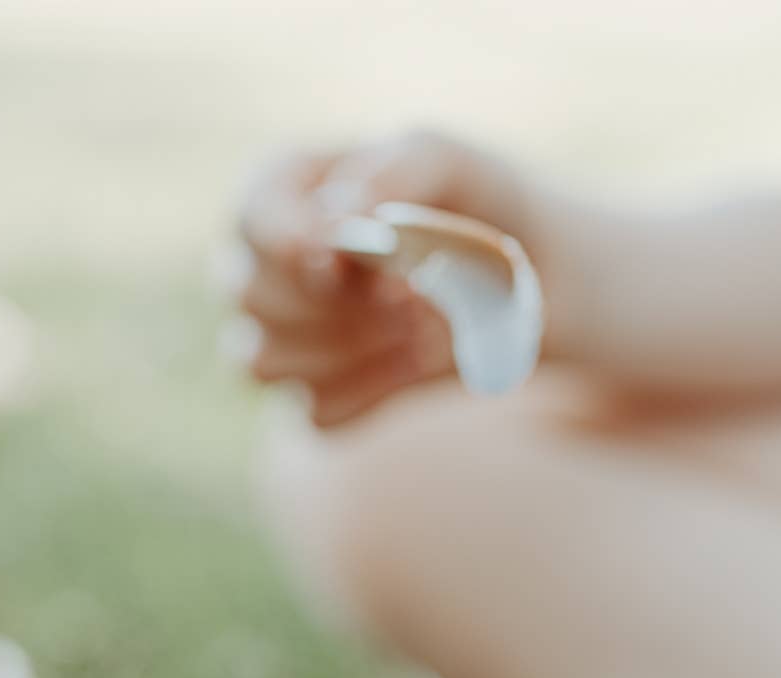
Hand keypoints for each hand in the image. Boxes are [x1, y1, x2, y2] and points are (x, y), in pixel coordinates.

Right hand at [224, 130, 540, 426]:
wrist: (528, 279)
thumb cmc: (476, 204)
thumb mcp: (452, 163)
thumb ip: (396, 170)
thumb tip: (339, 217)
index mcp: (286, 189)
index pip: (252, 217)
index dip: (289, 242)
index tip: (342, 254)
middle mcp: (268, 265)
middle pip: (253, 294)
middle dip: (337, 300)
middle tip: (415, 292)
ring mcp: (285, 338)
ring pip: (266, 359)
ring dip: (350, 346)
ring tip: (425, 323)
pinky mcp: (319, 397)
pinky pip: (317, 413)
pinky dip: (372, 389)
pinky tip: (420, 359)